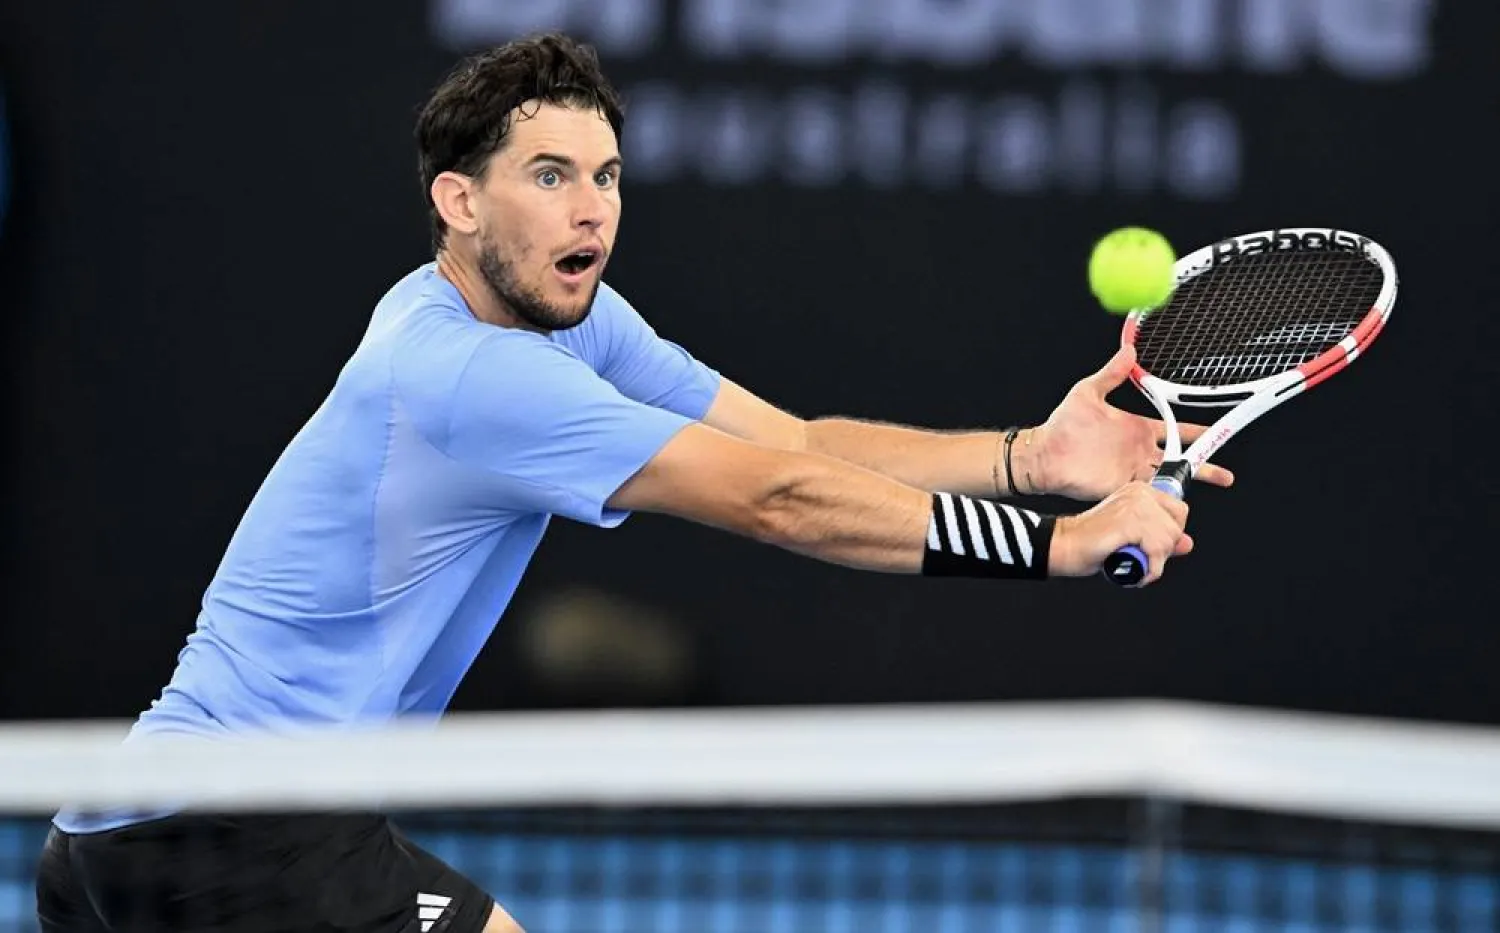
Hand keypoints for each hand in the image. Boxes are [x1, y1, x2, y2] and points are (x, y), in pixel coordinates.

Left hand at [1021, 345, 1234, 500]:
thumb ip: (1111, 374)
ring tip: (1210, 488)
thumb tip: (1128, 351)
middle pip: (1179, 460)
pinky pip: (1148, 495)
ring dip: (1188, 484)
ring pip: (1168, 479)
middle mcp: (1138, 452)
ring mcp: (1132, 471)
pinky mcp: (1122, 488)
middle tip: (1225, 475)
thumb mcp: (1089, 393)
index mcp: (1136, 429)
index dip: (1196, 432)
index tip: (1217, 432)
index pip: (1175, 431)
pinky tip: (1178, 505)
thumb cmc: (1063, 425)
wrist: (1044, 455)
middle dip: (1204, 466)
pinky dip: (1163, 499)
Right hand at [1049, 482, 1191, 584]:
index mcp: (1140, 491)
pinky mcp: (1128, 522)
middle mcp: (1139, 493)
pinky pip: (1156, 551)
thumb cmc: (1091, 542)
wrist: (1065, 545)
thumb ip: (1161, 537)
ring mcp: (1134, 505)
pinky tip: (1135, 572)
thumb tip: (1187, 543)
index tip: (1153, 545)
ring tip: (1134, 563)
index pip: (1179, 510)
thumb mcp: (1133, 537)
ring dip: (1155, 562)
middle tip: (1141, 557)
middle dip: (1163, 551)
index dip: (1171, 534)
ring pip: (1168, 540)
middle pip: (1176, 528)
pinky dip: (1150, 569)